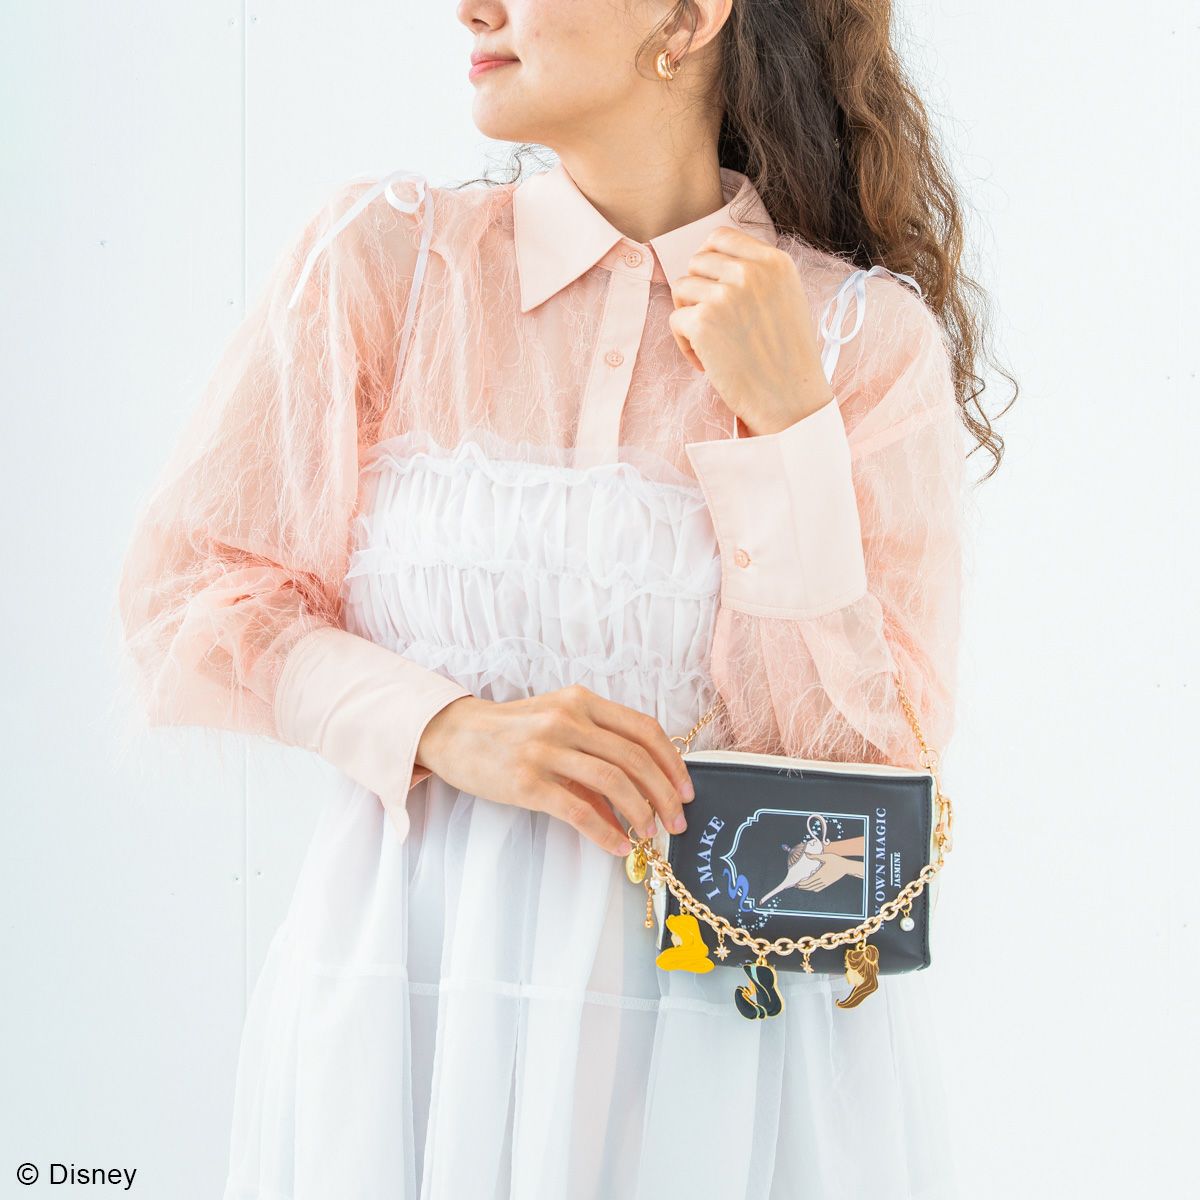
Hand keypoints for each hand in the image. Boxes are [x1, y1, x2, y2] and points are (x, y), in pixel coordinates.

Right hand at [415, 685, 695, 856]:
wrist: (453, 734)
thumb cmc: (510, 731)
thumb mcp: (557, 726)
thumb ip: (596, 754)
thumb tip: (636, 801)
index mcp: (581, 702)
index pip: (644, 729)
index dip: (672, 762)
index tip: (686, 790)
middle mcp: (568, 720)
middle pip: (636, 758)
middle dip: (665, 795)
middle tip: (676, 822)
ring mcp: (546, 749)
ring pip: (614, 782)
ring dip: (641, 813)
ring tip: (649, 835)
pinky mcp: (526, 782)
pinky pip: (578, 811)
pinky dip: (606, 832)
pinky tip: (618, 846)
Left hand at [667, 226, 833, 435]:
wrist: (791, 400)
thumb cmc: (788, 358)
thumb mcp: (786, 298)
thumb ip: (756, 274)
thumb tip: (712, 260)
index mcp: (774, 262)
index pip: (721, 236)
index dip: (708, 259)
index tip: (711, 285)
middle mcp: (750, 271)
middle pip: (697, 261)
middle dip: (697, 290)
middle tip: (711, 322)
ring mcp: (725, 295)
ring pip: (681, 288)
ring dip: (689, 315)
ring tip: (711, 344)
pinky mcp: (702, 322)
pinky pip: (675, 319)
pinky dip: (685, 344)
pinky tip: (708, 362)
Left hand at [793, 853, 862, 891]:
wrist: (846, 866)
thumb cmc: (836, 860)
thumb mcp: (826, 856)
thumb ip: (815, 856)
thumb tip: (806, 854)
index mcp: (821, 873)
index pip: (809, 881)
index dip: (802, 883)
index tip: (797, 883)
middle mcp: (823, 879)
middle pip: (810, 886)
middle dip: (803, 886)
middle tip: (796, 885)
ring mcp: (826, 882)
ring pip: (814, 888)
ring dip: (807, 888)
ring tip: (801, 887)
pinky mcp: (828, 883)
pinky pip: (819, 888)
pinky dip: (813, 889)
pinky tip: (811, 887)